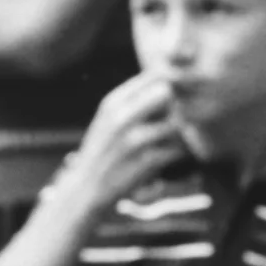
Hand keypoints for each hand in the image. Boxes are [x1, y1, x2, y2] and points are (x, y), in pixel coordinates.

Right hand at [57, 72, 185, 218]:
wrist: (86, 189)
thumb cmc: (103, 151)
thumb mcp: (109, 119)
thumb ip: (132, 100)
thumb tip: (167, 81)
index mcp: (113, 102)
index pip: (152, 76)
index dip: (170, 83)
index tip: (172, 99)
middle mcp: (121, 116)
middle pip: (166, 93)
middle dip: (175, 105)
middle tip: (173, 121)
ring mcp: (133, 139)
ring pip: (176, 122)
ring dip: (178, 132)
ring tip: (170, 141)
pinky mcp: (145, 162)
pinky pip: (177, 148)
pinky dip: (177, 153)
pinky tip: (167, 158)